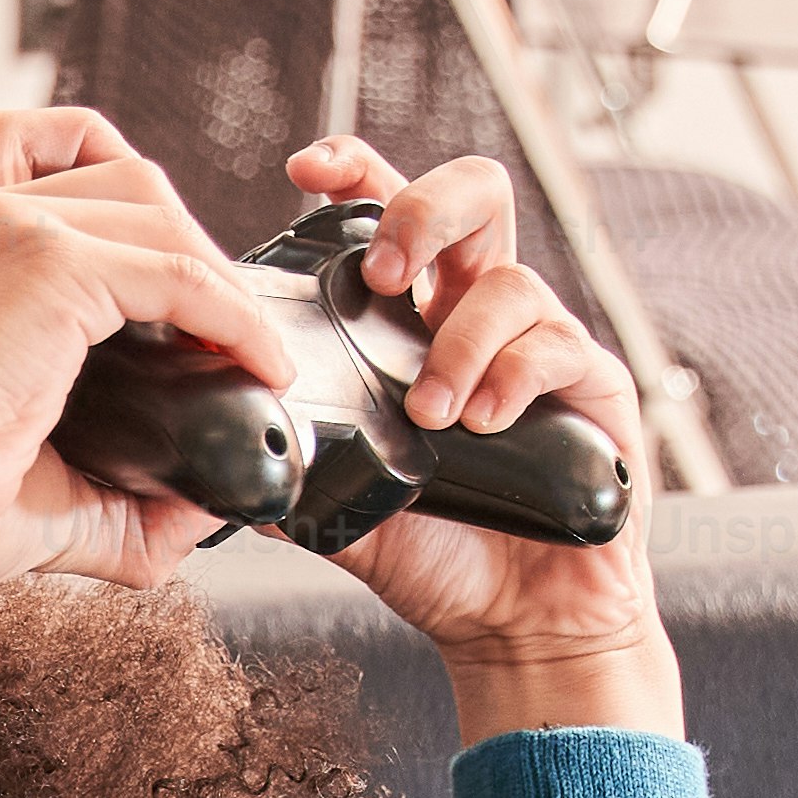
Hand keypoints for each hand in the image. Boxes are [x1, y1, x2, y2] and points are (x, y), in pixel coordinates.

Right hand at [0, 102, 298, 593]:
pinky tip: (257, 366)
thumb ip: (117, 475)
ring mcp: (11, 228)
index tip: (162, 274)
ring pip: (160, 211)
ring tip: (247, 347)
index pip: (35, 144)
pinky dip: (235, 318)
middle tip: (215, 331)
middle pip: (122, 172)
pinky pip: (181, 274)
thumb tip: (206, 504)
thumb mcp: (31, 460)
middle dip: (187, 242)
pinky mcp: (51, 266)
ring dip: (219, 278)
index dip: (116, 186)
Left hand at [280, 136, 675, 736]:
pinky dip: (510, 375)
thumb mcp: (337, 502)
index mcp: (416, 320)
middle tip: (379, 276)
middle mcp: (481, 313)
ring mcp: (542, 345)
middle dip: (420, 211)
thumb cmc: (432, 556)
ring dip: (457, 341)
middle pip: (473, 194)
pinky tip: (483, 423)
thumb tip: (202, 446)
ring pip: (509, 278)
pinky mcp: (596, 388)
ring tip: (431, 413)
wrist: (512, 629)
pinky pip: (556, 344)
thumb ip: (286, 459)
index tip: (305, 169)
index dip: (355, 169)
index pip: (388, 212)